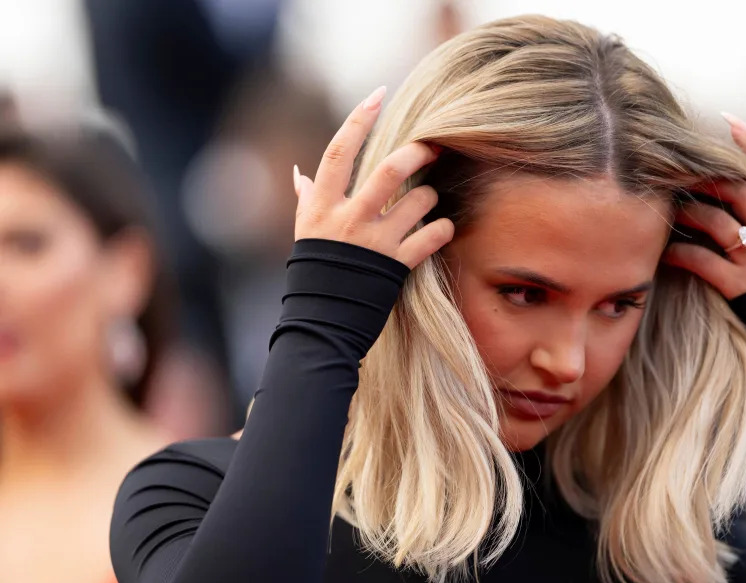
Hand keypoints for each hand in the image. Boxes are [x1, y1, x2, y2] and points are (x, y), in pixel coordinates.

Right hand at [291, 86, 453, 268]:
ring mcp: (374, 243)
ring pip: (417, 202)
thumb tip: (301, 175)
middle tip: (433, 147)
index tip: (378, 94)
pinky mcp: (396, 266)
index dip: (359, 120)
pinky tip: (442, 228)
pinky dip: (443, 229)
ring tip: (430, 202)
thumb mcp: (304, 234)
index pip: (340, 151)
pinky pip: (431, 237)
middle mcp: (348, 220)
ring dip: (431, 197)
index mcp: (322, 206)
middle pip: (388, 171)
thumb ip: (307, 200)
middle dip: (416, 154)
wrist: (321, 323)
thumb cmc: (313, 274)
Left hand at [662, 114, 745, 298]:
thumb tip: (724, 200)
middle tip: (677, 169)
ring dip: (686, 214)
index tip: (731, 121)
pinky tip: (660, 252)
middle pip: (742, 192)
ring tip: (663, 209)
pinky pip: (702, 262)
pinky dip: (678, 254)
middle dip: (706, 178)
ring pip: (718, 223)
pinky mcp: (740, 286)